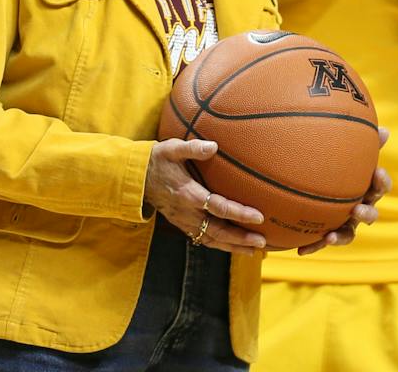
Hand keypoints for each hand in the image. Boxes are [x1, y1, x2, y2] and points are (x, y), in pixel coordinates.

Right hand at [143, 138, 267, 253]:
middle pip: (218, 230)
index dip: (239, 213)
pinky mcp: (181, 224)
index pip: (218, 206)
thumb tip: (213, 146)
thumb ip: (192, 148)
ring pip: (211, 239)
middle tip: (262, 243)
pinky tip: (232, 247)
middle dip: (240, 238)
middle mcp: (187, 212)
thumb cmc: (156, 160)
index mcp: (188, 194)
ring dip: (233, 246)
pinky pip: (202, 239)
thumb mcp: (171, 149)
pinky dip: (219, 245)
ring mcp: (184, 221)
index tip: (258, 216)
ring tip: (253, 251)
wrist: (135, 177)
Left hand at [296, 126, 391, 254]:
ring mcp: (343, 221)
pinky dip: (314, 246)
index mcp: (364, 186)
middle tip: (358, 209)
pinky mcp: (326, 231)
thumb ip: (358, 139)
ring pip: (349, 233)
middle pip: (369, 212)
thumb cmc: (331, 161)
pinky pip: (321, 241)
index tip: (377, 172)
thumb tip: (385, 129)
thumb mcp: (342, 149)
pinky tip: (301, 251)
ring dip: (342, 236)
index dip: (381, 181)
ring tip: (331, 237)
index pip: (380, 184)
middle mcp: (358, 205)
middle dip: (367, 212)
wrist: (308, 182)